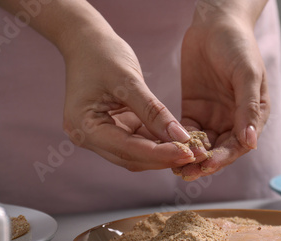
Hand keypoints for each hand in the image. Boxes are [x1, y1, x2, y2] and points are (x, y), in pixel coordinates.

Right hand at [62, 32, 194, 170]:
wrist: (87, 41)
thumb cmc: (102, 54)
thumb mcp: (129, 80)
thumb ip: (154, 112)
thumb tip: (180, 138)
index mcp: (84, 127)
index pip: (127, 149)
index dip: (159, 154)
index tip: (187, 153)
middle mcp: (88, 137)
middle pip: (131, 158)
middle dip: (163, 158)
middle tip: (195, 155)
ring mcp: (100, 136)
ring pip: (137, 155)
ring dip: (163, 154)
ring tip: (192, 150)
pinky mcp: (114, 130)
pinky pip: (139, 143)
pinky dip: (158, 143)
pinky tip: (180, 141)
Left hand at [174, 7, 269, 180]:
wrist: (215, 23)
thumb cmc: (238, 45)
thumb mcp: (247, 74)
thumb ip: (248, 108)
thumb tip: (251, 143)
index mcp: (253, 115)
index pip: (239, 144)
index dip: (224, 157)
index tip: (208, 165)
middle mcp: (234, 121)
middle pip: (220, 149)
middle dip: (204, 162)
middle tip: (186, 174)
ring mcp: (214, 117)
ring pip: (203, 145)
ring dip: (190, 158)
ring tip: (175, 170)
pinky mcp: (194, 110)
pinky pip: (187, 132)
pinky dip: (179, 142)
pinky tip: (167, 150)